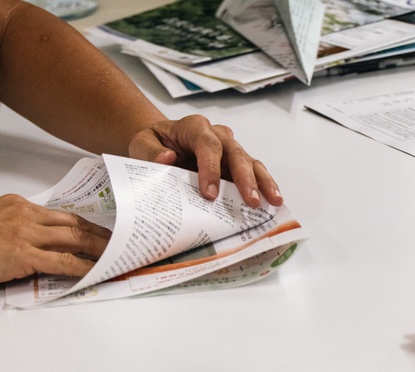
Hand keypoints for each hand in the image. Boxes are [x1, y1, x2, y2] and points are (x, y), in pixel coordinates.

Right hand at [0, 194, 111, 289]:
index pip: (60, 215)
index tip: (98, 232)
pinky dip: (83, 268)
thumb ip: (5, 233)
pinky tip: (95, 274)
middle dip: (101, 236)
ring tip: (118, 259)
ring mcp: (25, 234)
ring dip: (100, 251)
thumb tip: (19, 248)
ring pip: (75, 239)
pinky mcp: (22, 255)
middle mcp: (25, 215)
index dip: (84, 224)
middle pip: (75, 224)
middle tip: (121, 244)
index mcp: (15, 206)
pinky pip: (63, 262)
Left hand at [129, 115, 282, 207]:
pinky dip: (264, 185)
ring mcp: (229, 149)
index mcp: (194, 127)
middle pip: (235, 153)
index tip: (209, 194)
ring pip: (250, 161)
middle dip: (244, 178)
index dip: (211, 169)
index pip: (207, 145)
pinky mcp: (235, 164)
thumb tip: (166, 159)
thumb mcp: (142, 144)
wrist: (161, 144)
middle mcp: (217, 135)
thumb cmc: (154, 144)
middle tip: (250, 201)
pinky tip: (272, 199)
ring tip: (273, 200)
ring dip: (262, 182)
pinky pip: (253, 172)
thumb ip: (150, 152)